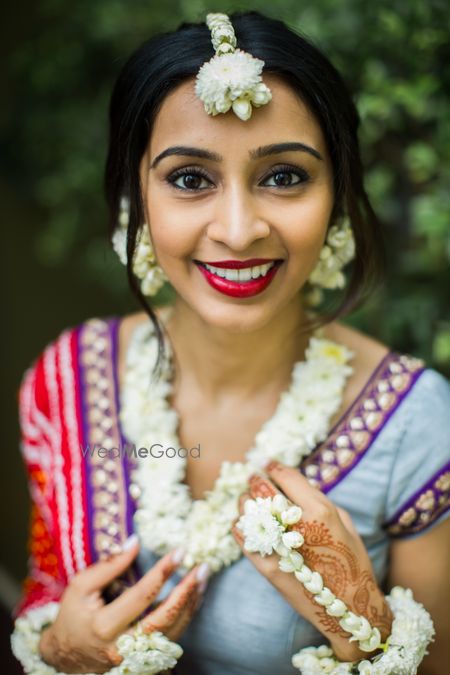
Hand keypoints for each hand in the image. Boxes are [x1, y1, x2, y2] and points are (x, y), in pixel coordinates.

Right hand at [39, 537, 209, 673]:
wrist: (66, 656)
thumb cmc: (72, 616)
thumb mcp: (81, 586)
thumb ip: (109, 565)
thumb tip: (136, 542)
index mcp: (104, 626)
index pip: (142, 596)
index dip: (162, 572)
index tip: (179, 551)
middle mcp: (123, 647)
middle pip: (164, 619)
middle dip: (187, 592)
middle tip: (202, 568)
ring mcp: (136, 658)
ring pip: (173, 631)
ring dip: (191, 603)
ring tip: (202, 578)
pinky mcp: (145, 660)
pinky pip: (172, 637)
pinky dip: (186, 616)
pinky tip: (194, 597)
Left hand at [231, 460, 392, 661]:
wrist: (349, 607)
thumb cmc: (351, 561)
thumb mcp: (345, 522)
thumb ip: (319, 501)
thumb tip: (296, 487)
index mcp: (320, 511)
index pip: (287, 477)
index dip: (273, 466)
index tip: (266, 462)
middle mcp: (298, 526)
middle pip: (264, 490)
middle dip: (256, 479)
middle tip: (253, 477)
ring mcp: (280, 547)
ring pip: (249, 512)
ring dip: (246, 502)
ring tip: (247, 499)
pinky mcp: (268, 568)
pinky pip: (243, 540)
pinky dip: (239, 527)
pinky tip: (241, 523)